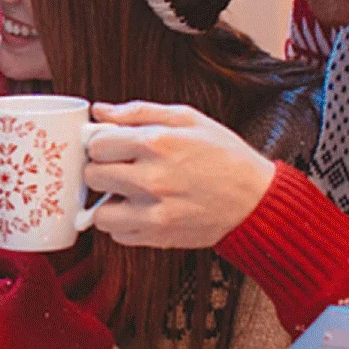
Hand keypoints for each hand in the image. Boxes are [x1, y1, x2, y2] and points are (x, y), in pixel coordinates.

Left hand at [84, 101, 275, 248]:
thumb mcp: (187, 119)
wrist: (256, 200)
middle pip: (92, 175)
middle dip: (103, 170)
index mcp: (157, 143)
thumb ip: (137, 112)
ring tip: (129, 194)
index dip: (102, 144)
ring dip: (109, 203)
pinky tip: (143, 210)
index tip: (112, 147)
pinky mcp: (157, 237)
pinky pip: (117, 234)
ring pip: (99, 212)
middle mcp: (151, 179)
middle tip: (122, 169)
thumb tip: (98, 110)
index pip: (96, 144)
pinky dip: (125, 224)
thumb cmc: (223, 156)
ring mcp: (153, 212)